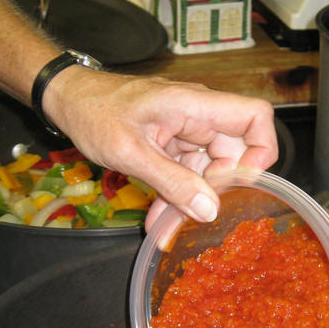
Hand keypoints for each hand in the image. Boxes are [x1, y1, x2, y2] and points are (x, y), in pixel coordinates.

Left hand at [44, 69, 277, 228]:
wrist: (67, 99)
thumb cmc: (94, 112)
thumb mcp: (130, 152)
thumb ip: (171, 181)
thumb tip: (209, 210)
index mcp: (195, 105)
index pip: (255, 117)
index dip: (261, 151)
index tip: (243, 184)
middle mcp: (198, 116)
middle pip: (235, 153)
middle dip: (219, 190)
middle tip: (195, 216)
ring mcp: (186, 131)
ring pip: (208, 170)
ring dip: (192, 201)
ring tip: (168, 228)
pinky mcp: (172, 145)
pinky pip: (186, 174)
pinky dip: (175, 197)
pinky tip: (159, 221)